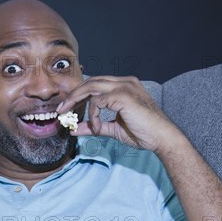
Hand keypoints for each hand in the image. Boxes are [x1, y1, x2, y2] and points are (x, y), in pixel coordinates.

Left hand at [56, 76, 181, 152]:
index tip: (66, 109)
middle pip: (90, 82)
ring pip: (91, 87)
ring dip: (76, 101)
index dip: (79, 96)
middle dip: (73, 96)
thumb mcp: (113, 130)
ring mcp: (124, 86)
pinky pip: (98, 101)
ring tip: (67, 115)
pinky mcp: (123, 95)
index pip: (95, 85)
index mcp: (123, 87)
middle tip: (60, 111)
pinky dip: (93, 115)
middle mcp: (124, 82)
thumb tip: (74, 130)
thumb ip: (95, 127)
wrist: (161, 138)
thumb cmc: (142, 133)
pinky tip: (97, 128)